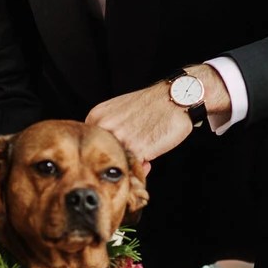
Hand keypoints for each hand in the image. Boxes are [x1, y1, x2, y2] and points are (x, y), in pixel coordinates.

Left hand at [85, 65, 229, 165]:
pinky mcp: (136, 149)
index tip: (118, 153)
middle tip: (132, 158)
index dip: (105, 153)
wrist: (176, 97)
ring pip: (117, 164)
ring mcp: (119, 138)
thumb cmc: (152, 104)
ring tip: (143, 156)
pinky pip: (133, 169)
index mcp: (96, 116)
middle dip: (118, 161)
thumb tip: (111, 155)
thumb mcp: (120, 111)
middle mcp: (104, 127)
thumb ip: (111, 131)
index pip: (91, 145)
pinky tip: (149, 161)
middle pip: (102, 156)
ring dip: (130, 166)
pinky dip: (141, 170)